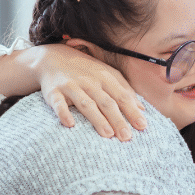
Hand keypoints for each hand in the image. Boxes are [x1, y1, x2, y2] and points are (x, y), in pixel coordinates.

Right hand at [30, 44, 146, 139]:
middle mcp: (89, 81)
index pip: (122, 96)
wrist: (51, 57)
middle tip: (127, 137)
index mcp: (105, 78)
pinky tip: (70, 124)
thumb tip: (142, 109)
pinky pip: (58, 103)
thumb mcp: (107, 75)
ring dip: (97, 119)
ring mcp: (71, 86)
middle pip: (106, 102)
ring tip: (108, 135)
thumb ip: (125, 91)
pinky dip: (63, 113)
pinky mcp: (53, 92)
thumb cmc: (85, 70)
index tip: (142, 126)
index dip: (132, 111)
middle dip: (118, 120)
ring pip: (86, 104)